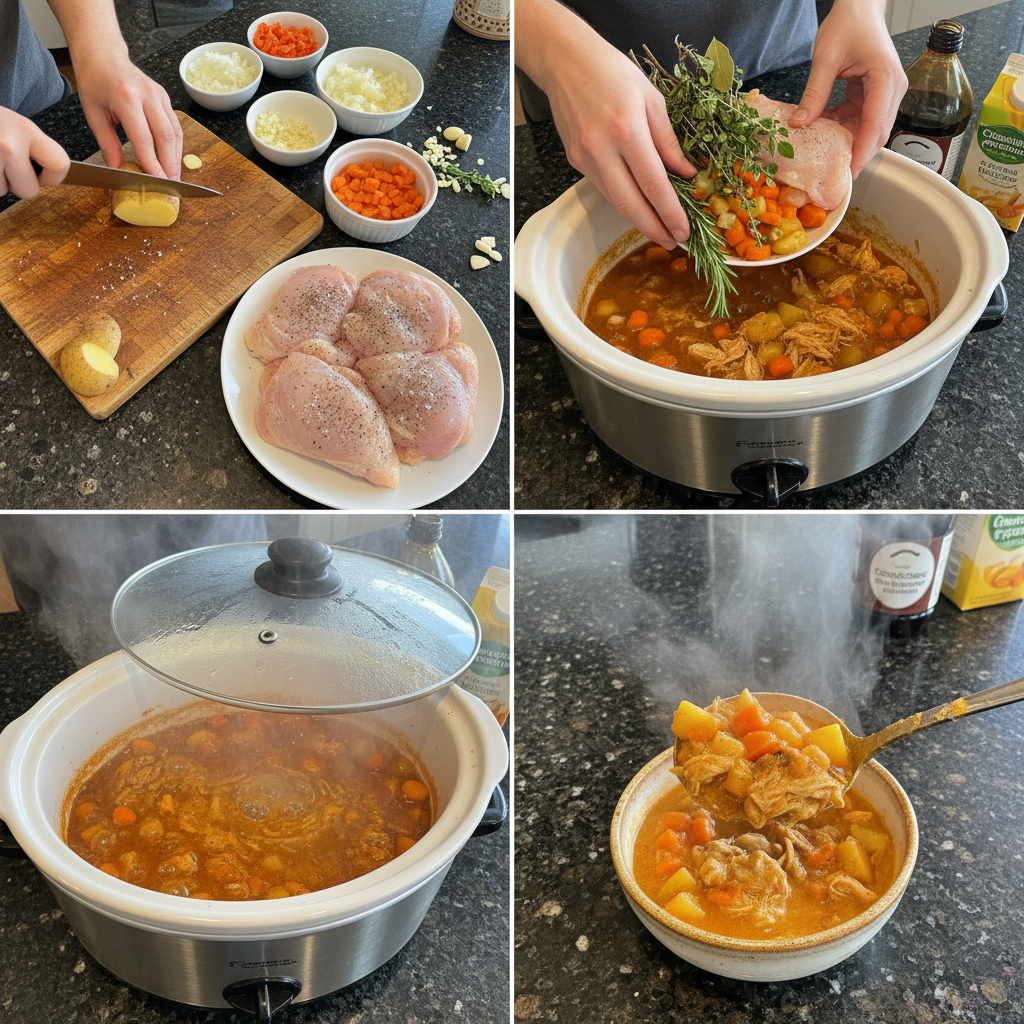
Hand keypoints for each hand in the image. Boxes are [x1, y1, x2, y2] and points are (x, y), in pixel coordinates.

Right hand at [0, 107, 69, 197]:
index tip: (41, 175)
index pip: (60, 163)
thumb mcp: (11, 126)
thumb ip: (31, 148)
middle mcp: (8, 144)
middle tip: (1, 163)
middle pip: (28, 191)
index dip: (52, 177)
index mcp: (24, 129)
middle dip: (16, 184)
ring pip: (1, 192)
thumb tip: (46, 178)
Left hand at [73, 50, 182, 179]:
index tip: (157, 182)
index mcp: (125, 98)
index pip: (144, 138)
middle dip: (169, 164)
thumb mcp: (94, 115)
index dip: (152, 163)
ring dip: (175, 157)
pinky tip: (171, 159)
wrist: (103, 54)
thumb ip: (108, 145)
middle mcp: (147, 95)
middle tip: (170, 185)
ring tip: (173, 176)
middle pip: (165, 137)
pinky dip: (175, 146)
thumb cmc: (95, 82)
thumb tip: (119, 171)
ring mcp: (159, 95)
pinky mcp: (165, 97)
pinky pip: (175, 126)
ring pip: (175, 133)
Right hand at [516, 0, 694, 249]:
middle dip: (654, 228)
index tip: (684, 230)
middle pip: (631, 205)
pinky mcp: (575, 162)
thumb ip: (668, 141)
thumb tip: (685, 173)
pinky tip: (638, 204)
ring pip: (615, 201)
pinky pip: (604, 188)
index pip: (654, 184)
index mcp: (627, 131)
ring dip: (639, 219)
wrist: (566, 62)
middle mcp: (602, 150)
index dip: (670, 212)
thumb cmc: (612, 72)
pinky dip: (624, 200)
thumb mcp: (651, 99)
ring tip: (659, 229)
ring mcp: (585, 159)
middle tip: (672, 242)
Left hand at [789, 0, 906, 178]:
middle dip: (855, 153)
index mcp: (885, 79)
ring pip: (868, 128)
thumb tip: (799, 124)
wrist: (859, 6)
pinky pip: (860, 118)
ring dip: (847, 139)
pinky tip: (824, 127)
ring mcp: (885, 92)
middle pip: (876, 132)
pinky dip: (843, 125)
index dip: (862, 152)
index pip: (875, 125)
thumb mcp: (825, 58)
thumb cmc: (848, 23)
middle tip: (832, 172)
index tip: (849, 172)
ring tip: (823, 151)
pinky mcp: (875, 93)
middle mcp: (892, 88)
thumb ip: (814, 93)